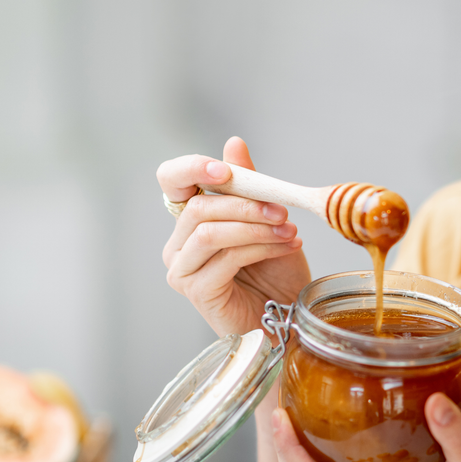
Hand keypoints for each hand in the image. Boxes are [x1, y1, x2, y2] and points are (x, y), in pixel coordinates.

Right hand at [158, 136, 311, 336]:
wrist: (287, 318)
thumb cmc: (275, 272)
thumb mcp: (267, 219)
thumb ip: (247, 185)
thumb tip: (234, 143)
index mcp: (190, 219)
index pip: (171, 179)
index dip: (192, 168)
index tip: (226, 171)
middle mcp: (178, 243)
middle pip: (199, 207)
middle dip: (245, 203)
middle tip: (281, 209)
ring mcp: (182, 269)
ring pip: (210, 231)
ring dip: (255, 226)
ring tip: (288, 230)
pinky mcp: (196, 290)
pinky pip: (225, 257)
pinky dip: (260, 247)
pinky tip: (286, 246)